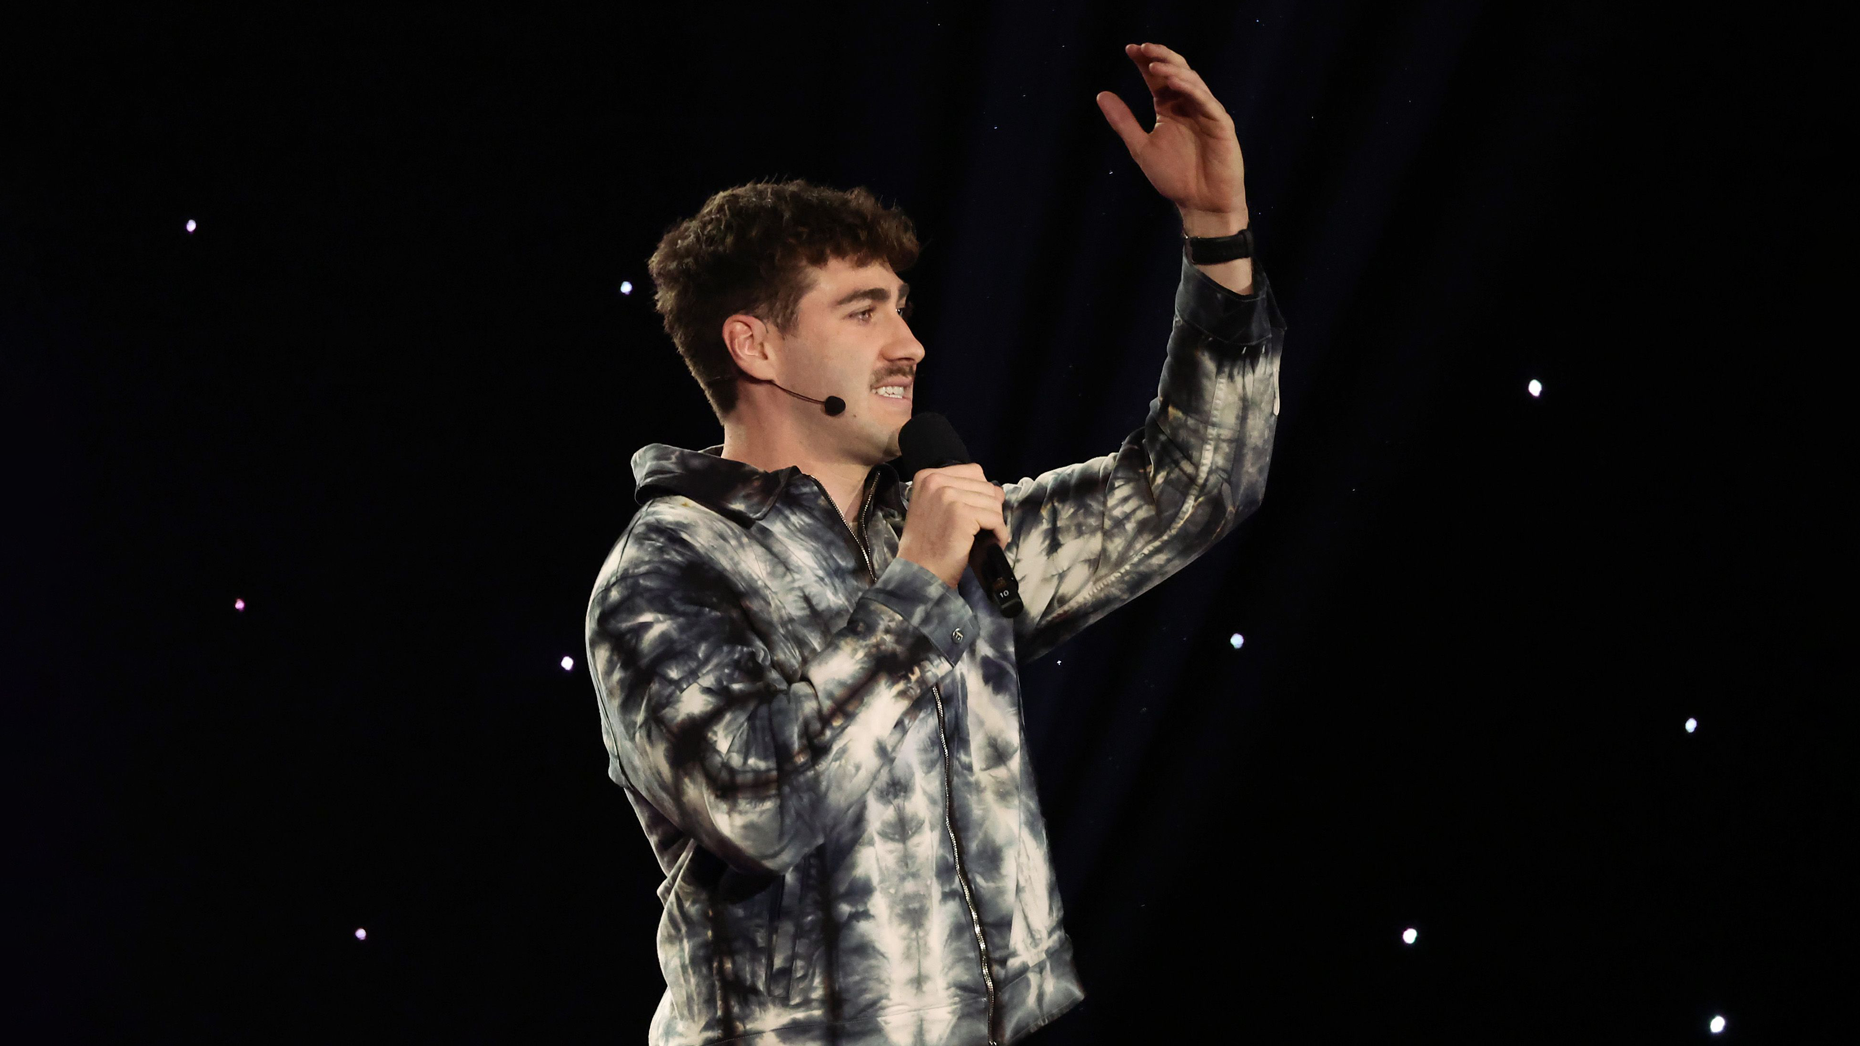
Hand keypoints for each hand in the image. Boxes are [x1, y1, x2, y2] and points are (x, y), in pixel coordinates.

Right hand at [896, 463, 1009, 589]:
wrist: (919, 571)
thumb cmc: (928, 545)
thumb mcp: (934, 507)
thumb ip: (959, 492)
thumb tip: (996, 491)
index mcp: (927, 476)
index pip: (974, 472)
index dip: (982, 493)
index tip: (979, 513)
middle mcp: (936, 481)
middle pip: (986, 486)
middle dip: (991, 509)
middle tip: (985, 529)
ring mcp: (948, 496)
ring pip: (993, 502)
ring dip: (996, 523)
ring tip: (987, 538)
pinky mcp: (961, 514)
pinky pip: (995, 518)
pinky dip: (999, 533)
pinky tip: (992, 543)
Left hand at [1096, 43, 1247, 232]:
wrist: (1201, 204)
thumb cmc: (1175, 178)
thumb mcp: (1141, 147)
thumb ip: (1123, 122)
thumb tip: (1101, 94)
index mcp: (1170, 108)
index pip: (1157, 78)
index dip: (1144, 62)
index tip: (1129, 49)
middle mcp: (1189, 105)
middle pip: (1176, 71)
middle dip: (1160, 57)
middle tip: (1142, 48)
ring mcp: (1206, 112)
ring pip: (1192, 81)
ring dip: (1172, 70)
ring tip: (1153, 64)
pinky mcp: (1221, 124)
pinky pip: (1206, 101)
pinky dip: (1190, 89)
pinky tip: (1174, 81)